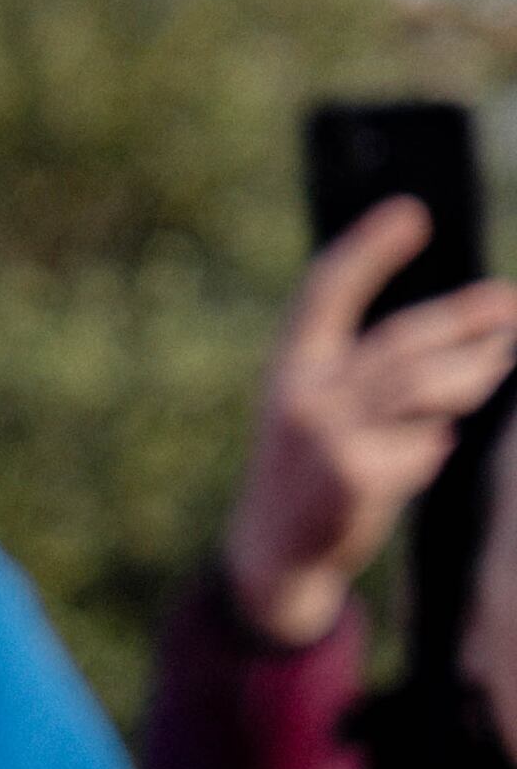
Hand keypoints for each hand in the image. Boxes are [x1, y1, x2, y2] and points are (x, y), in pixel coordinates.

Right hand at [227, 200, 516, 648]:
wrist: (273, 555)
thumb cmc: (310, 472)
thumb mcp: (320, 411)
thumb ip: (370, 375)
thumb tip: (470, 337)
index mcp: (290, 367)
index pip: (326, 291)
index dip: (367, 250)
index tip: (411, 213)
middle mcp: (302, 394)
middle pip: (398, 340)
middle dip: (460, 318)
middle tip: (507, 304)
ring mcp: (326, 435)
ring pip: (419, 386)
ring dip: (471, 373)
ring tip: (499, 364)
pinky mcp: (352, 476)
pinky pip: (421, 445)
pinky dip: (435, 446)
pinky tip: (434, 448)